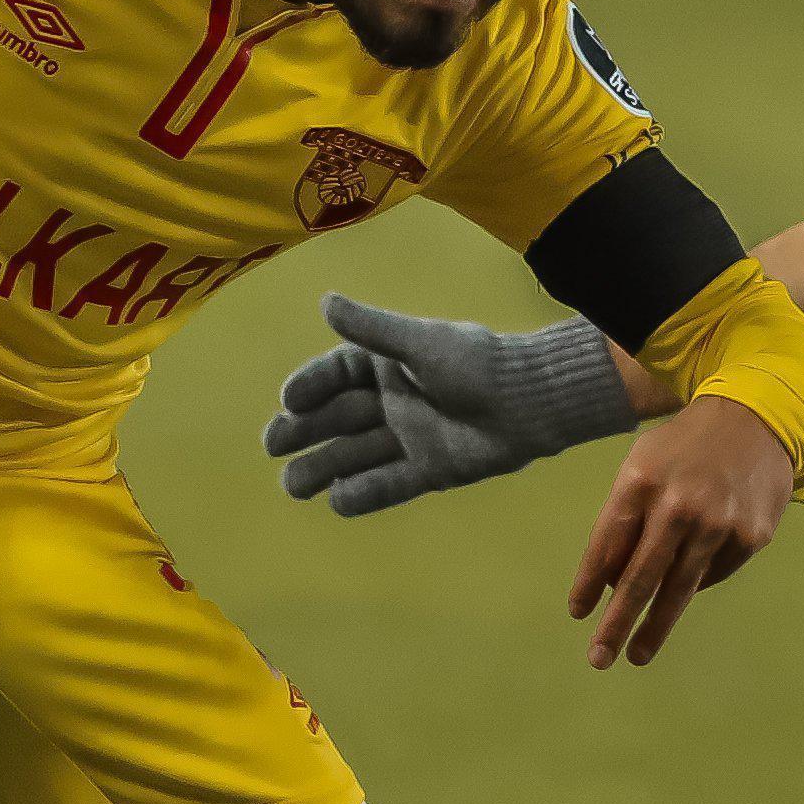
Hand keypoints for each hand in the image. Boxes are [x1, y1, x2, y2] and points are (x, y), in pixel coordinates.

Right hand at [263, 293, 634, 515]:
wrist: (531, 402)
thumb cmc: (476, 362)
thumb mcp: (419, 343)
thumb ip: (372, 329)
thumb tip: (325, 302)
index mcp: (389, 364)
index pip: (337, 374)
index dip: (310, 386)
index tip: (287, 399)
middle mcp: (394, 400)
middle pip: (339, 418)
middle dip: (304, 432)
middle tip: (272, 445)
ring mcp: (410, 437)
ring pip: (357, 455)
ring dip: (324, 468)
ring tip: (291, 485)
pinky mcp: (430, 469)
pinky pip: (389, 483)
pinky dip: (364, 493)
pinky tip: (337, 501)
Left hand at [568, 398, 793, 668]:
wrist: (756, 419)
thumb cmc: (683, 450)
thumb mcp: (642, 466)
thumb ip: (622, 519)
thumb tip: (610, 584)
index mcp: (641, 482)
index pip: (606, 545)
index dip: (589, 583)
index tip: (578, 614)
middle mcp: (679, 505)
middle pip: (640, 578)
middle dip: (617, 622)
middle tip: (598, 658)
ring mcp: (718, 523)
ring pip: (679, 589)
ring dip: (654, 627)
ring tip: (636, 655)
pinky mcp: (750, 537)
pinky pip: (712, 575)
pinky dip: (694, 584)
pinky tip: (685, 584)